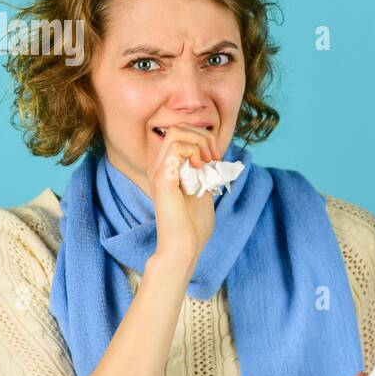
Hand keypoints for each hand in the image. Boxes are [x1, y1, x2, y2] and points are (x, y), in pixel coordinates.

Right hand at [148, 124, 222, 266]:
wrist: (184, 247)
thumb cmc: (194, 225)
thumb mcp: (204, 190)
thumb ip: (205, 171)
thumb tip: (214, 153)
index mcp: (167, 169)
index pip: (180, 134)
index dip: (202, 138)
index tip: (216, 158)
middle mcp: (158, 167)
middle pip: (178, 128)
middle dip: (203, 136)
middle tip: (215, 157)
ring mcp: (158, 171)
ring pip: (177, 132)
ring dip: (200, 143)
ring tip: (209, 162)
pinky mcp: (162, 178)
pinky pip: (176, 148)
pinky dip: (195, 152)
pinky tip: (201, 169)